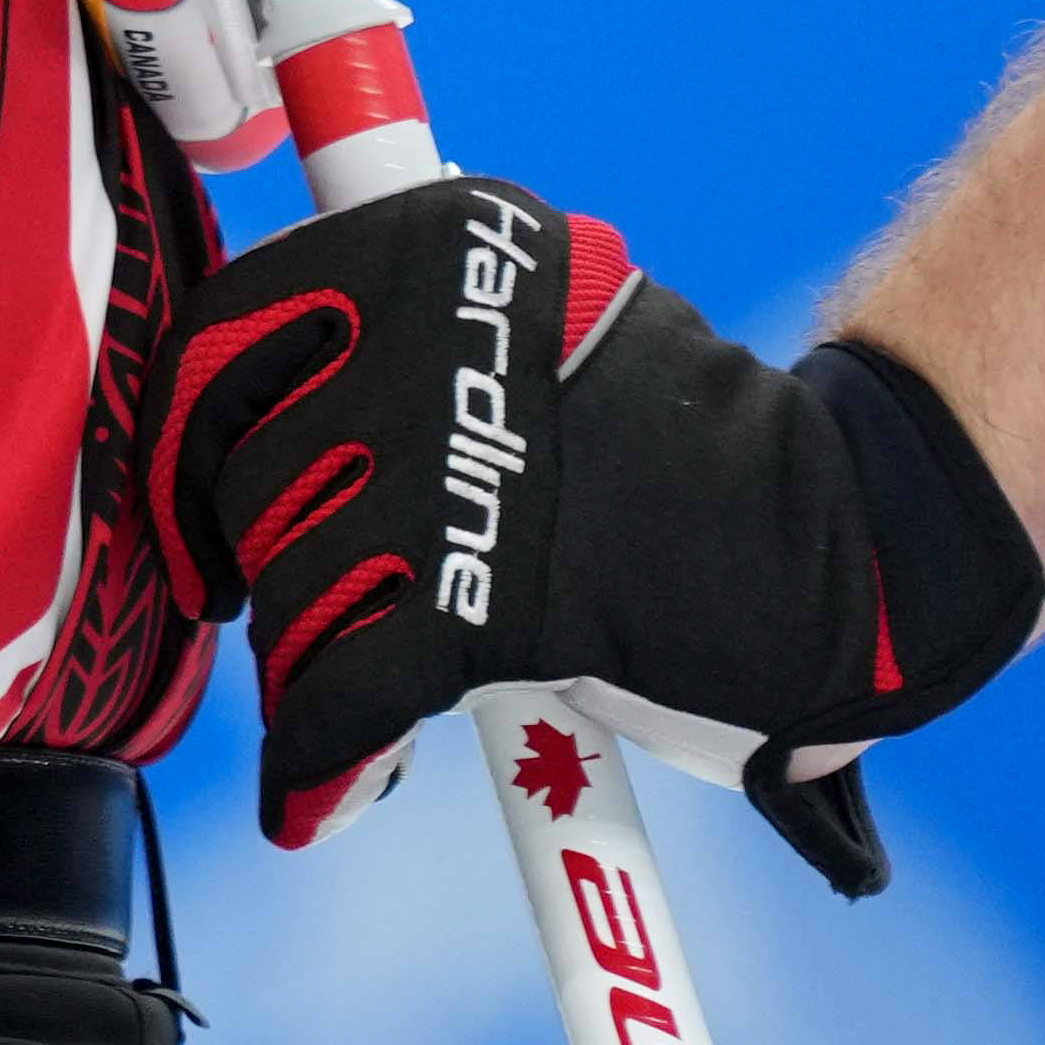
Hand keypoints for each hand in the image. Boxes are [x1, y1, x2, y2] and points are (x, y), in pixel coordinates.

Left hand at [150, 170, 1044, 890]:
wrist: (849, 541)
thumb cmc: (681, 447)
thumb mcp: (528, 333)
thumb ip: (400, 350)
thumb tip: (254, 412)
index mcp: (429, 244)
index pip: (227, 338)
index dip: (195, 442)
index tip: (199, 503)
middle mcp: (425, 334)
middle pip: (250, 472)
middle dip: (254, 562)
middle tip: (283, 614)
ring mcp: (457, 464)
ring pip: (291, 585)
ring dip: (297, 663)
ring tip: (330, 708)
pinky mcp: (490, 600)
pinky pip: (348, 688)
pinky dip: (317, 757)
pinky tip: (311, 799)